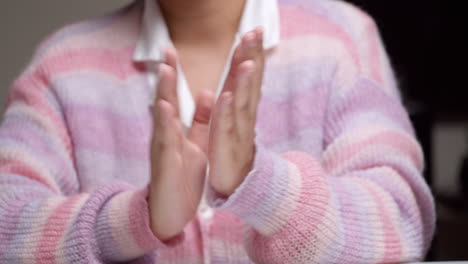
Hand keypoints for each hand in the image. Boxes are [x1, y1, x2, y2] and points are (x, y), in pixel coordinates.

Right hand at [148, 47, 214, 240]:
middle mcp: (166, 135)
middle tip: (166, 49)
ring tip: (164, 69)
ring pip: (163, 117)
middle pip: (165, 100)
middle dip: (166, 75)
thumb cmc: (183, 177)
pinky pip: (165, 142)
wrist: (170, 212)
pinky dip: (165, 125)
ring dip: (163, 93)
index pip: (175, 96)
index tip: (174, 50)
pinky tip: (164, 108)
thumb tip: (209, 93)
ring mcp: (163, 149)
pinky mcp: (164, 164)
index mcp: (176, 130)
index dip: (175, 74)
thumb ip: (201, 120)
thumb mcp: (196, 144)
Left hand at [208, 27, 264, 196]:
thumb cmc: (233, 149)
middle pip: (250, 84)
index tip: (255, 29)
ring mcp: (238, 133)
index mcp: (243, 109)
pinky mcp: (227, 149)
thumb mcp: (237, 119)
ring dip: (245, 82)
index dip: (253, 54)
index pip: (249, 77)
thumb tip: (244, 73)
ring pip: (241, 103)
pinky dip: (227, 113)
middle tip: (256, 32)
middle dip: (253, 58)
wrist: (236, 186)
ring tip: (248, 61)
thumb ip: (239, 96)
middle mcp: (244, 117)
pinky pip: (226, 129)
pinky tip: (227, 97)